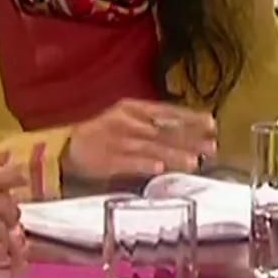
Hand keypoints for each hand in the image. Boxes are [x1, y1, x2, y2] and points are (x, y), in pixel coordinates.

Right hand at [64, 99, 217, 181]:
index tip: (211, 124)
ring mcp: (117, 140)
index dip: (190, 118)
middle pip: (164, 130)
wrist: (65, 146)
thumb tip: (187, 134)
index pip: (168, 112)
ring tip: (194, 161)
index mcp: (135, 108)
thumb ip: (154, 126)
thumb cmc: (103, 132)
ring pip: (150, 147)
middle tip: (212, 147)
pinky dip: (144, 164)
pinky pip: (128, 162)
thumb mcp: (128, 120)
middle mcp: (129, 121)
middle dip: (190, 139)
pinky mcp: (106, 159)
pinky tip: (159, 169)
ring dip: (173, 154)